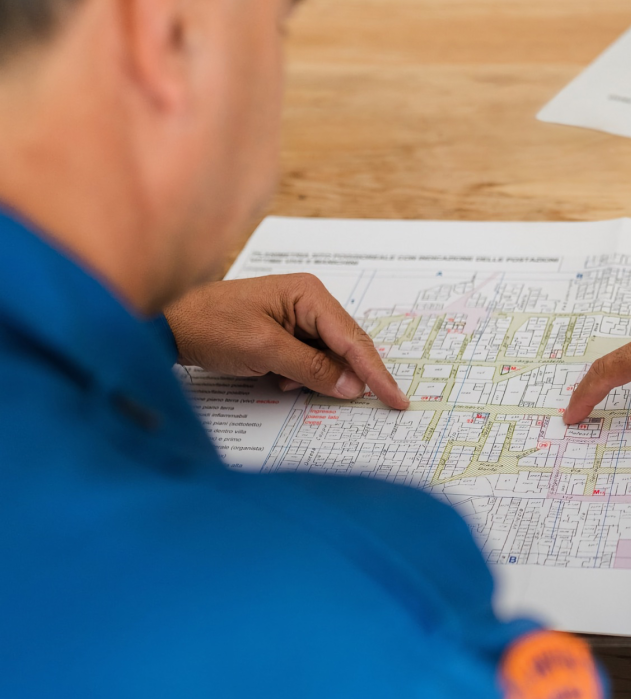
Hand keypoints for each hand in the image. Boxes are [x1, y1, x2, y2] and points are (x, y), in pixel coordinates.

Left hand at [164, 274, 408, 409]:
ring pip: (328, 357)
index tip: (396, 398)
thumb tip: (352, 387)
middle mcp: (308, 301)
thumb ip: (312, 368)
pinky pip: (309, 359)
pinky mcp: (284, 332)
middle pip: (346, 347)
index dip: (376, 373)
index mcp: (309, 294)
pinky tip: (278, 379)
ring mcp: (296, 316)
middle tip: (369, 404)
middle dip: (348, 376)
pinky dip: (301, 376)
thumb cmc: (210, 326)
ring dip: (316, 377)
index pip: (352, 339)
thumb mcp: (264, 350)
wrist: (166, 325)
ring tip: (285, 382)